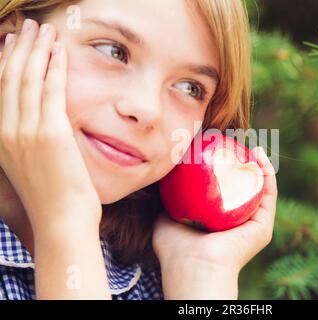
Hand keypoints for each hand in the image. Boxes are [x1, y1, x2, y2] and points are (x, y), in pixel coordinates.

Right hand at [0, 20, 100, 233]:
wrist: (62, 221)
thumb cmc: (53, 197)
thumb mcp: (30, 165)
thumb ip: (28, 139)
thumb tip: (41, 118)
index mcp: (0, 139)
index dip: (5, 60)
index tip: (12, 41)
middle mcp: (6, 132)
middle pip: (9, 77)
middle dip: (20, 47)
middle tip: (30, 26)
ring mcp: (27, 132)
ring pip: (28, 79)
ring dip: (37, 50)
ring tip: (45, 30)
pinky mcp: (51, 134)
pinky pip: (52, 91)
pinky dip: (55, 67)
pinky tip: (60, 51)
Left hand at [152, 146, 276, 297]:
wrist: (192, 266)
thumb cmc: (175, 249)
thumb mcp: (165, 219)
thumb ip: (168, 202)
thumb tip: (164, 183)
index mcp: (220, 224)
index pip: (226, 193)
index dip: (226, 171)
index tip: (220, 150)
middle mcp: (239, 224)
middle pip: (246, 189)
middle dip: (246, 166)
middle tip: (239, 145)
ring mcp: (253, 226)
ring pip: (260, 189)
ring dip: (260, 166)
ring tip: (253, 146)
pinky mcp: (264, 227)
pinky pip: (268, 195)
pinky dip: (267, 173)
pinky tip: (259, 155)